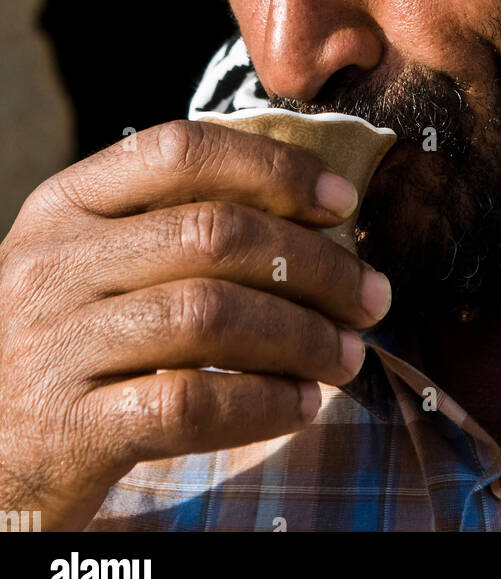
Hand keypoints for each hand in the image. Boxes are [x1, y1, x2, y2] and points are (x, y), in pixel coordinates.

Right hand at [0, 119, 391, 529]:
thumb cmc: (62, 349)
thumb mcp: (90, 267)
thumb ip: (168, 230)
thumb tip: (312, 222)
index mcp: (65, 205)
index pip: (180, 150)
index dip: (274, 170)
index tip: (342, 205)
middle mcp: (52, 262)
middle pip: (213, 234)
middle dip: (314, 265)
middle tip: (370, 297)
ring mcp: (53, 344)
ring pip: (210, 316)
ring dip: (301, 336)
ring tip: (346, 356)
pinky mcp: (66, 428)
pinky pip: (188, 406)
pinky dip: (261, 404)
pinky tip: (299, 407)